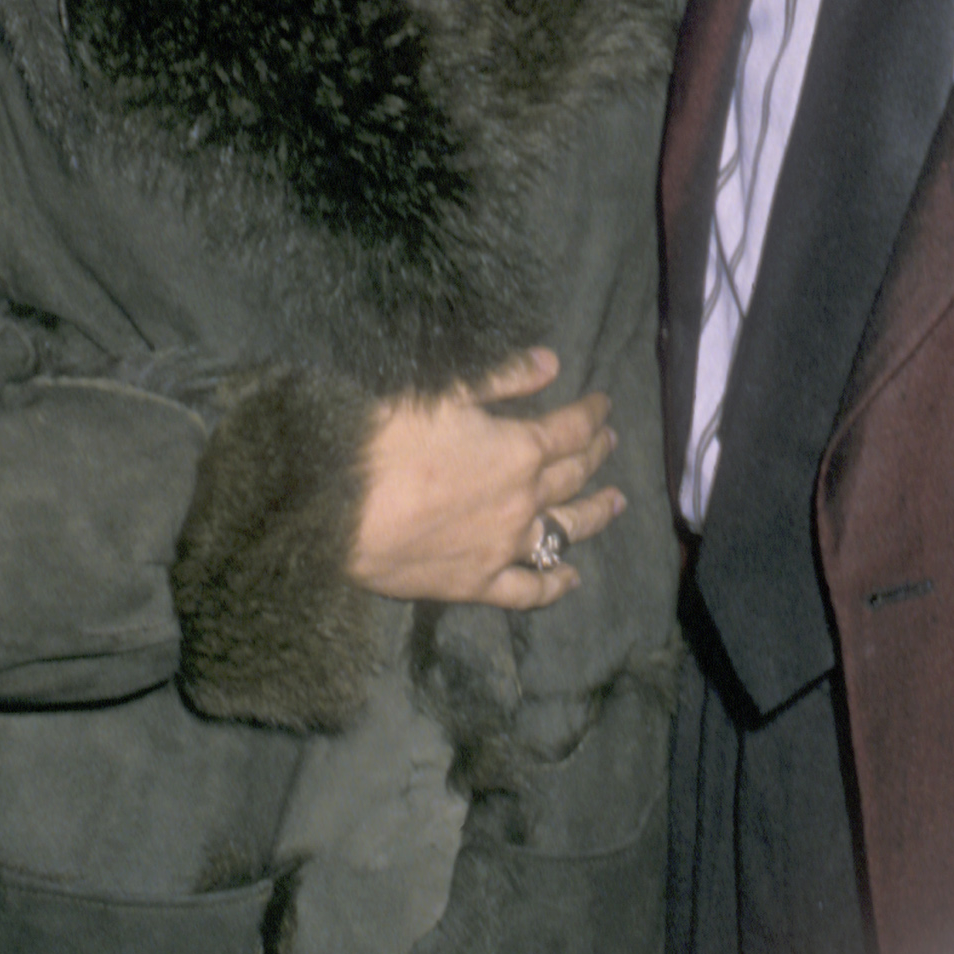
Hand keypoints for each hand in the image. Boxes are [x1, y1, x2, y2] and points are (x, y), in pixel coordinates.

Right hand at [348, 347, 623, 609]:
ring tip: (616, 503)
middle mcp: (523, 500)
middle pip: (573, 476)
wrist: (338, 508)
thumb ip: (504, 377)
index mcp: (519, 449)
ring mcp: (504, 547)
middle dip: (596, 454)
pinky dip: (555, 584)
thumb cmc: (386, 438)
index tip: (604, 405)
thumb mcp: (446, 391)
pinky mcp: (476, 584)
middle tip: (610, 443)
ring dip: (594, 515)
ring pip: (565, 531)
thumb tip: (553, 364)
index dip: (592, 415)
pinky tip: (571, 578)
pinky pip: (528, 589)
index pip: (571, 428)